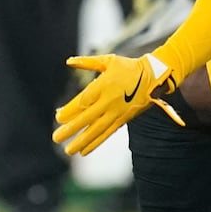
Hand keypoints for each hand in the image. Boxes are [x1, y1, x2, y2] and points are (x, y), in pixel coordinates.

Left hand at [52, 53, 179, 156]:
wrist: (155, 77)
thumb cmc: (128, 67)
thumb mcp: (108, 60)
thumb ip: (87, 62)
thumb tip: (68, 61)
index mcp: (103, 85)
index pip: (83, 101)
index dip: (70, 110)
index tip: (58, 117)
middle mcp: (109, 101)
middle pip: (87, 118)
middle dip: (71, 129)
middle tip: (56, 138)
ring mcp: (116, 112)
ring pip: (97, 130)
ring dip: (82, 141)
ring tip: (68, 150)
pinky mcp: (122, 120)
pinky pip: (107, 133)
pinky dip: (96, 143)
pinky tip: (84, 151)